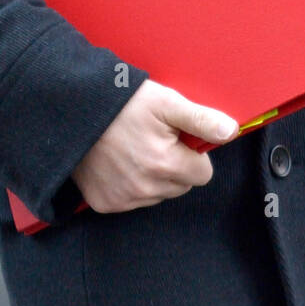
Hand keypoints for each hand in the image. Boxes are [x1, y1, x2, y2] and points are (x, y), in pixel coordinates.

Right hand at [71, 79, 238, 214]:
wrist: (74, 110)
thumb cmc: (122, 103)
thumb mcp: (166, 102)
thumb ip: (201, 119)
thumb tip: (231, 132)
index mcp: (164, 163)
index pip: (202, 174)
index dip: (194, 154)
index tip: (179, 138)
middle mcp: (145, 188)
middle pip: (182, 186)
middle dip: (177, 166)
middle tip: (157, 140)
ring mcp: (123, 199)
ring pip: (159, 195)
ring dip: (155, 177)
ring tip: (136, 148)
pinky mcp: (104, 203)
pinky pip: (133, 201)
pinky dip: (132, 185)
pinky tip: (120, 162)